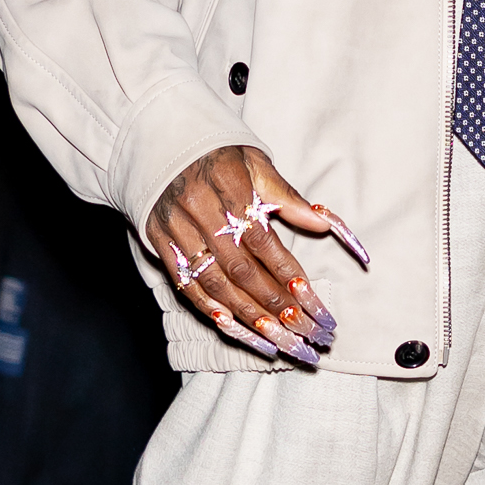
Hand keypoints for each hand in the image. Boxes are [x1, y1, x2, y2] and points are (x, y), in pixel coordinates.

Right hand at [144, 146, 369, 365]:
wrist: (164, 144)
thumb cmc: (221, 156)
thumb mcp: (256, 164)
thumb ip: (288, 198)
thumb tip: (324, 224)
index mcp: (229, 186)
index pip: (262, 240)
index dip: (286, 273)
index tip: (310, 300)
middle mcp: (199, 210)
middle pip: (240, 269)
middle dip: (274, 305)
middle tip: (303, 330)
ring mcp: (176, 230)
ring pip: (214, 284)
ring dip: (248, 317)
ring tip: (278, 340)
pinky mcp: (160, 244)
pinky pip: (186, 285)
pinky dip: (211, 311)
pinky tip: (236, 329)